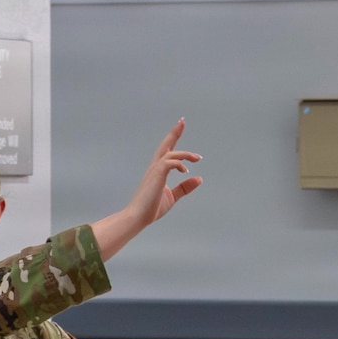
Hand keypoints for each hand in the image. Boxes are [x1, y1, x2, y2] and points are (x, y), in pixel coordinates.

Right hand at [91, 119, 202, 260]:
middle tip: (182, 121)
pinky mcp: (156, 175)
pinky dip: (179, 164)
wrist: (138, 217)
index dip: (174, 138)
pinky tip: (185, 172)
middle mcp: (155, 167)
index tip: (180, 126)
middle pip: (165, 144)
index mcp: (157, 171)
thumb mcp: (172, 196)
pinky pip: (170, 162)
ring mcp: (154, 170)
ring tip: (197, 158)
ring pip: (171, 153)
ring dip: (185, 154)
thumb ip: (185, 187)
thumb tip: (199, 178)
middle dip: (174, 132)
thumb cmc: (151, 208)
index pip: (167, 150)